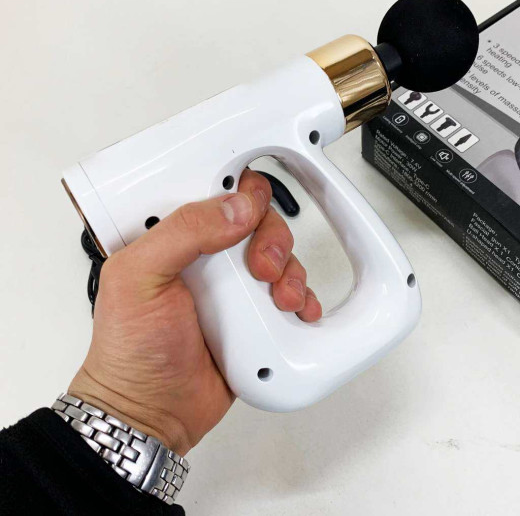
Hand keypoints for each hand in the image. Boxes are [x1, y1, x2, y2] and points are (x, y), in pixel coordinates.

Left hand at [68, 170, 320, 454]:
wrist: (153, 414)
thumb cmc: (130, 351)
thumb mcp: (138, 277)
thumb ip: (183, 232)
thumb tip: (238, 208)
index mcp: (176, 237)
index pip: (215, 193)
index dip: (240, 190)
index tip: (251, 206)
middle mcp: (208, 256)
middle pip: (260, 221)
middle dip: (272, 237)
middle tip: (262, 267)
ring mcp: (235, 288)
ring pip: (281, 256)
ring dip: (291, 271)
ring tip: (279, 298)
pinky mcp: (256, 316)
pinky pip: (292, 294)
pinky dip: (303, 298)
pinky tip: (297, 310)